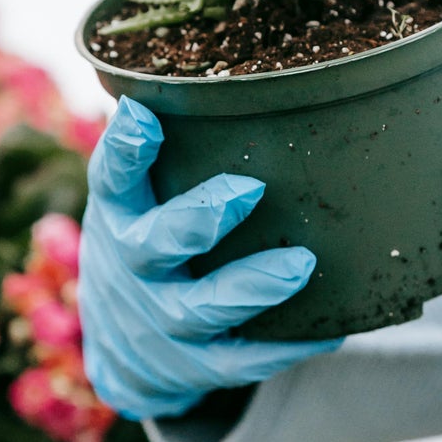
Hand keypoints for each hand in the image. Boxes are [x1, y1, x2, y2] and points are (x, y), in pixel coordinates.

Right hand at [79, 97, 338, 420]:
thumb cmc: (148, 243)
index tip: (143, 117)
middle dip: (198, 219)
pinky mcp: (194, 366)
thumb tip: (223, 74)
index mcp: (119, 213)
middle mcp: (133, 268)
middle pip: (154, 245)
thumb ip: (166, 151)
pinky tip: (331, 329)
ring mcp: (161, 321)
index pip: (110, 177)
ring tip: (300, 264)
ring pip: (201, 309)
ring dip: (251, 287)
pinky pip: (240, 362)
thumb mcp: (137, 198)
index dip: (124, 150)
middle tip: (249, 190)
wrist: (122, 349)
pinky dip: (284, 349)